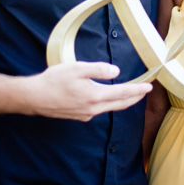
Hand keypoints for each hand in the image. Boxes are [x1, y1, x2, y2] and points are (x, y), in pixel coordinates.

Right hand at [27, 62, 151, 120]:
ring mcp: (86, 114)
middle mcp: (93, 108)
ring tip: (131, 94)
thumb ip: (98, 69)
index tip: (150, 87)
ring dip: (123, 101)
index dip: (138, 90)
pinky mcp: (79, 116)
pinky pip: (100, 110)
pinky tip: (108, 99)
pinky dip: (109, 104)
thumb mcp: (77, 68)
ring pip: (110, 108)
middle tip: (146, 91)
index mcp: (95, 96)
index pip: (123, 93)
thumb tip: (116, 72)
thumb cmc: (54, 80)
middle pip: (120, 104)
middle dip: (134, 98)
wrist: (34, 97)